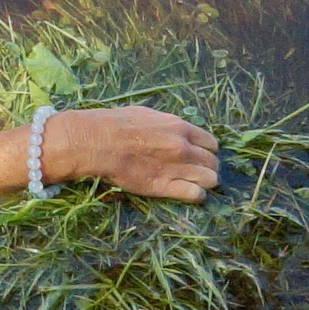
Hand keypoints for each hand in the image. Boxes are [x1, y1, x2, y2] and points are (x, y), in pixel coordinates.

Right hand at [8, 105, 220, 203]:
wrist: (95, 141)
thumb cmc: (115, 124)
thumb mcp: (147, 114)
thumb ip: (167, 124)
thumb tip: (175, 129)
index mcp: (180, 127)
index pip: (211, 143)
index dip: (206, 150)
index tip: (198, 154)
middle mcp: (183, 147)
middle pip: (213, 162)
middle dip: (207, 166)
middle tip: (195, 170)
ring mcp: (176, 167)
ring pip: (211, 179)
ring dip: (205, 182)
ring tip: (193, 183)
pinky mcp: (164, 186)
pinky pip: (195, 194)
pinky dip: (196, 195)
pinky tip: (188, 193)